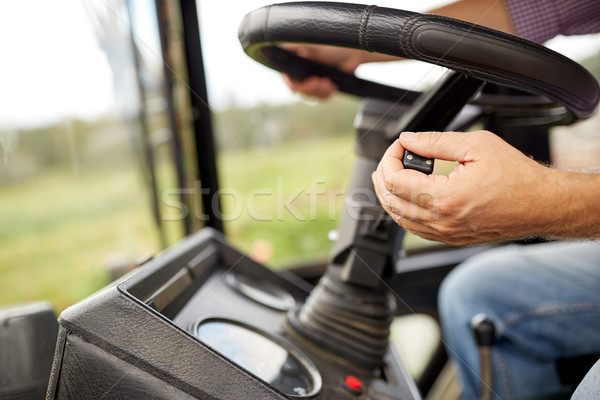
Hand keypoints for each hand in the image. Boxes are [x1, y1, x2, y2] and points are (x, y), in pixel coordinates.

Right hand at [280, 44, 366, 97]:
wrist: (355, 53)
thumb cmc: (335, 45)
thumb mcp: (314, 45)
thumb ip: (297, 48)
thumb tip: (282, 49)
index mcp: (296, 57)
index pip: (286, 74)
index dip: (289, 83)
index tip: (296, 89)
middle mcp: (301, 68)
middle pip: (297, 87)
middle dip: (309, 87)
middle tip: (320, 81)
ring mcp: (311, 78)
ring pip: (308, 94)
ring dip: (319, 91)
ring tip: (330, 84)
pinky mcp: (321, 86)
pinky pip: (318, 97)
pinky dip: (325, 95)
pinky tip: (333, 88)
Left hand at [371, 130, 553, 245]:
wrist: (541, 204)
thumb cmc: (517, 177)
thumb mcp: (476, 145)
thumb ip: (435, 142)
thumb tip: (408, 139)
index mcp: (445, 198)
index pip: (394, 181)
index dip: (390, 158)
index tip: (400, 145)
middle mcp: (442, 221)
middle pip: (390, 201)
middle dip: (383, 175)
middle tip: (392, 157)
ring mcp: (445, 234)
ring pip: (399, 218)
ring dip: (389, 194)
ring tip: (393, 173)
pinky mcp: (451, 238)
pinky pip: (415, 229)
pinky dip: (403, 211)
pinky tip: (407, 195)